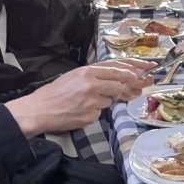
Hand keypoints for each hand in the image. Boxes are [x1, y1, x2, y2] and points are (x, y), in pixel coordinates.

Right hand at [5, 60, 153, 135]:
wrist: (39, 110)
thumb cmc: (56, 92)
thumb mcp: (75, 76)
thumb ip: (97, 75)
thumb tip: (121, 78)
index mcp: (86, 71)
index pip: (116, 68)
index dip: (133, 69)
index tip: (144, 70)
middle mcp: (91, 84)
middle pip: (119, 84)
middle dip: (125, 87)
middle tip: (130, 88)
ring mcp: (91, 101)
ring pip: (111, 99)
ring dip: (105, 100)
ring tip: (85, 101)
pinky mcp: (90, 115)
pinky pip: (101, 112)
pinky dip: (95, 112)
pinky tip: (81, 110)